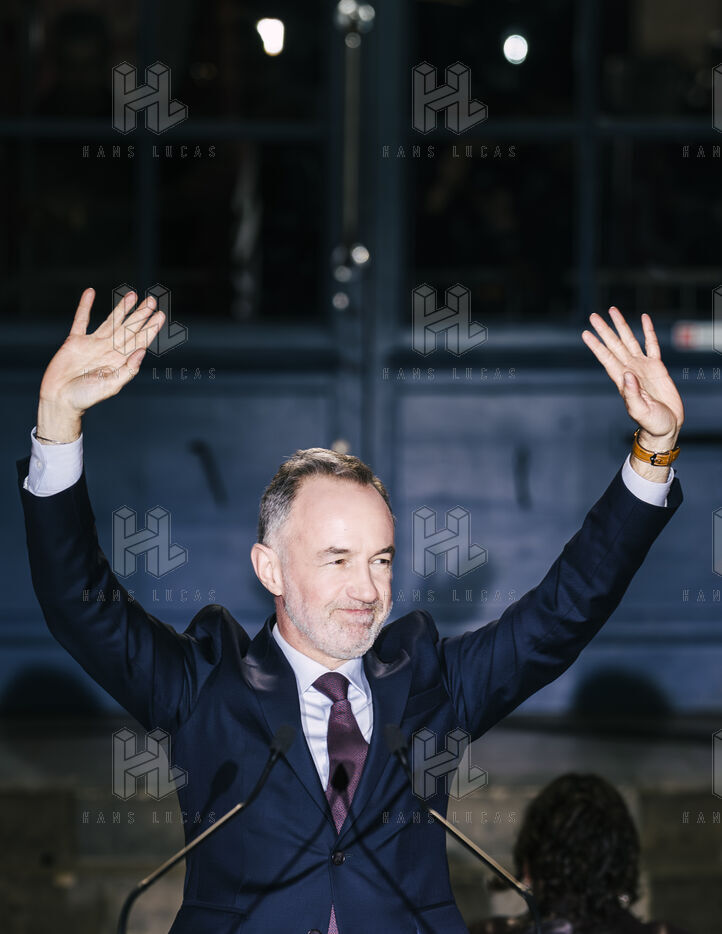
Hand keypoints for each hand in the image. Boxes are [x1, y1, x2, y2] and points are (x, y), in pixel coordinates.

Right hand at [36, 288, 164, 440]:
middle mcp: (109, 350)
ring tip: (132, 295)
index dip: (150, 328)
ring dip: (121, 308)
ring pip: (110, 321)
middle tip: (151, 300)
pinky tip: (90, 292)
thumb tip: (142, 350)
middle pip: (128, 328)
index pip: (139, 341)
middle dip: (140, 315)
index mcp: (120, 361)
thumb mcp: (111, 386)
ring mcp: (92, 344)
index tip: (160, 315)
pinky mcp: (75, 341)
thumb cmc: (85, 398)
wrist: (59, 400)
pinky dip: (84, 306)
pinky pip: (81, 320)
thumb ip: (129, 369)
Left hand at [581, 307, 683, 450]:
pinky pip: (652, 344)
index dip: (596, 345)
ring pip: (630, 340)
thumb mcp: (640, 411)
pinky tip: (644, 318)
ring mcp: (642, 367)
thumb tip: (627, 373)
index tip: (585, 333)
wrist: (667, 426)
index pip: (606, 358)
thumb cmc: (652, 423)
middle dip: (604, 330)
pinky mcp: (657, 367)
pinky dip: (648, 331)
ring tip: (613, 311)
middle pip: (614, 345)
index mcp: (622, 380)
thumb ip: (632, 394)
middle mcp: (629, 370)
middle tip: (593, 316)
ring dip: (621, 326)